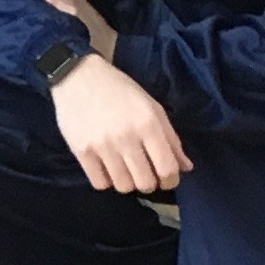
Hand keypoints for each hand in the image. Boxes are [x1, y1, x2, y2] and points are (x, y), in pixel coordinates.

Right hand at [51, 55, 188, 195]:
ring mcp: (101, 146)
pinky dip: (106, 181)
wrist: (78, 77)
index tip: (167, 178)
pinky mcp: (80, 151)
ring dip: (128, 183)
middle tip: (146, 174)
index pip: (167, 168)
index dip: (171, 180)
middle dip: (150, 183)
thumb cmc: (120, 91)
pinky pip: (99, 183)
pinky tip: (107, 169)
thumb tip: (185, 167)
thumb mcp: (152, 108)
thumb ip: (171, 139)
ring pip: (123, 186)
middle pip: (145, 183)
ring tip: (126, 171)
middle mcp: (126, 137)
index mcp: (148, 124)